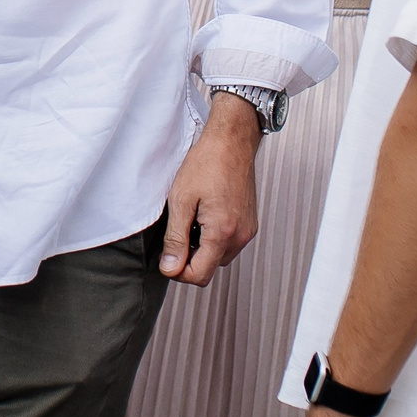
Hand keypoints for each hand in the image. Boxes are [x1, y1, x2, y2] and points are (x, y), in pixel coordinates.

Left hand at [158, 92, 259, 284]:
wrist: (232, 141)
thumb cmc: (206, 164)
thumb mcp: (181, 200)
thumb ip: (175, 238)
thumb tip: (170, 268)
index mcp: (222, 232)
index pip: (199, 275)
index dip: (177, 271)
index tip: (166, 256)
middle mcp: (240, 236)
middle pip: (209, 268)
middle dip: (190, 258)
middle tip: (176, 231)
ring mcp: (248, 230)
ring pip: (219, 257)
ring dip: (202, 248)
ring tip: (191, 220)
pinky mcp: (250, 224)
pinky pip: (229, 243)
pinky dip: (214, 238)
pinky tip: (204, 215)